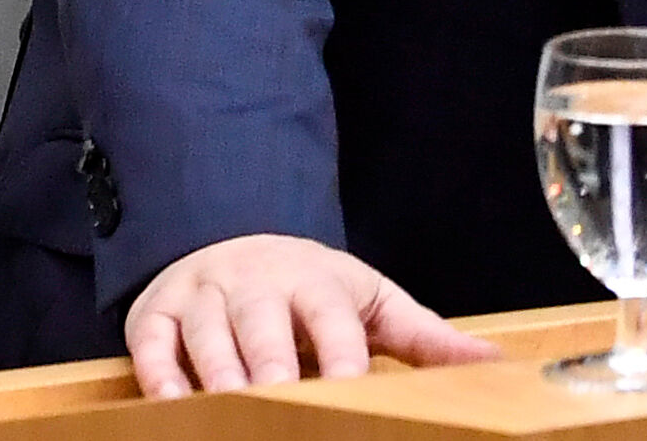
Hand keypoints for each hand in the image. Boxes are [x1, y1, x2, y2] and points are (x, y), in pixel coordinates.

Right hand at [125, 234, 499, 395]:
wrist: (233, 240)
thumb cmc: (312, 288)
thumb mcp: (373, 301)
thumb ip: (426, 336)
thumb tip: (494, 362)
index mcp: (318, 280)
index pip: (331, 317)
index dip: (340, 351)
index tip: (349, 385)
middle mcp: (259, 283)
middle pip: (264, 324)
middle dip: (272, 362)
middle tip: (280, 397)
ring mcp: (205, 295)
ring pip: (209, 334)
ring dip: (217, 371)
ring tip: (231, 406)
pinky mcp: (157, 312)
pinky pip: (152, 342)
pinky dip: (160, 371)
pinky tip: (171, 400)